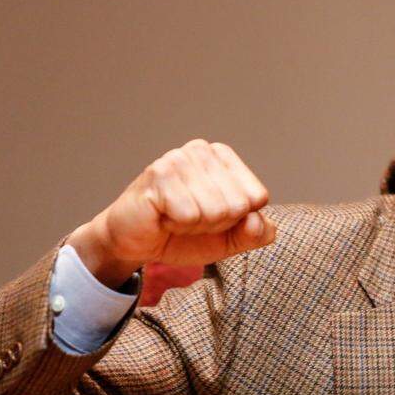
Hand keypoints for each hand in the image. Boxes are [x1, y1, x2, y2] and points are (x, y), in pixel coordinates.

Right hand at [68, 139, 275, 287]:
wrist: (135, 243)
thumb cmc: (183, 234)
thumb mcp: (228, 240)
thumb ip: (255, 233)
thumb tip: (259, 222)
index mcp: (224, 157)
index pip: (257, 197)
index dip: (236, 219)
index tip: (210, 216)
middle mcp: (202, 150)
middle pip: (237, 205)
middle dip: (215, 224)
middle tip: (189, 219)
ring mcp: (178, 159)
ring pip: (215, 211)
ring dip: (194, 225)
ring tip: (175, 216)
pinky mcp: (158, 175)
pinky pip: (190, 215)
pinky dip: (177, 225)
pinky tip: (162, 216)